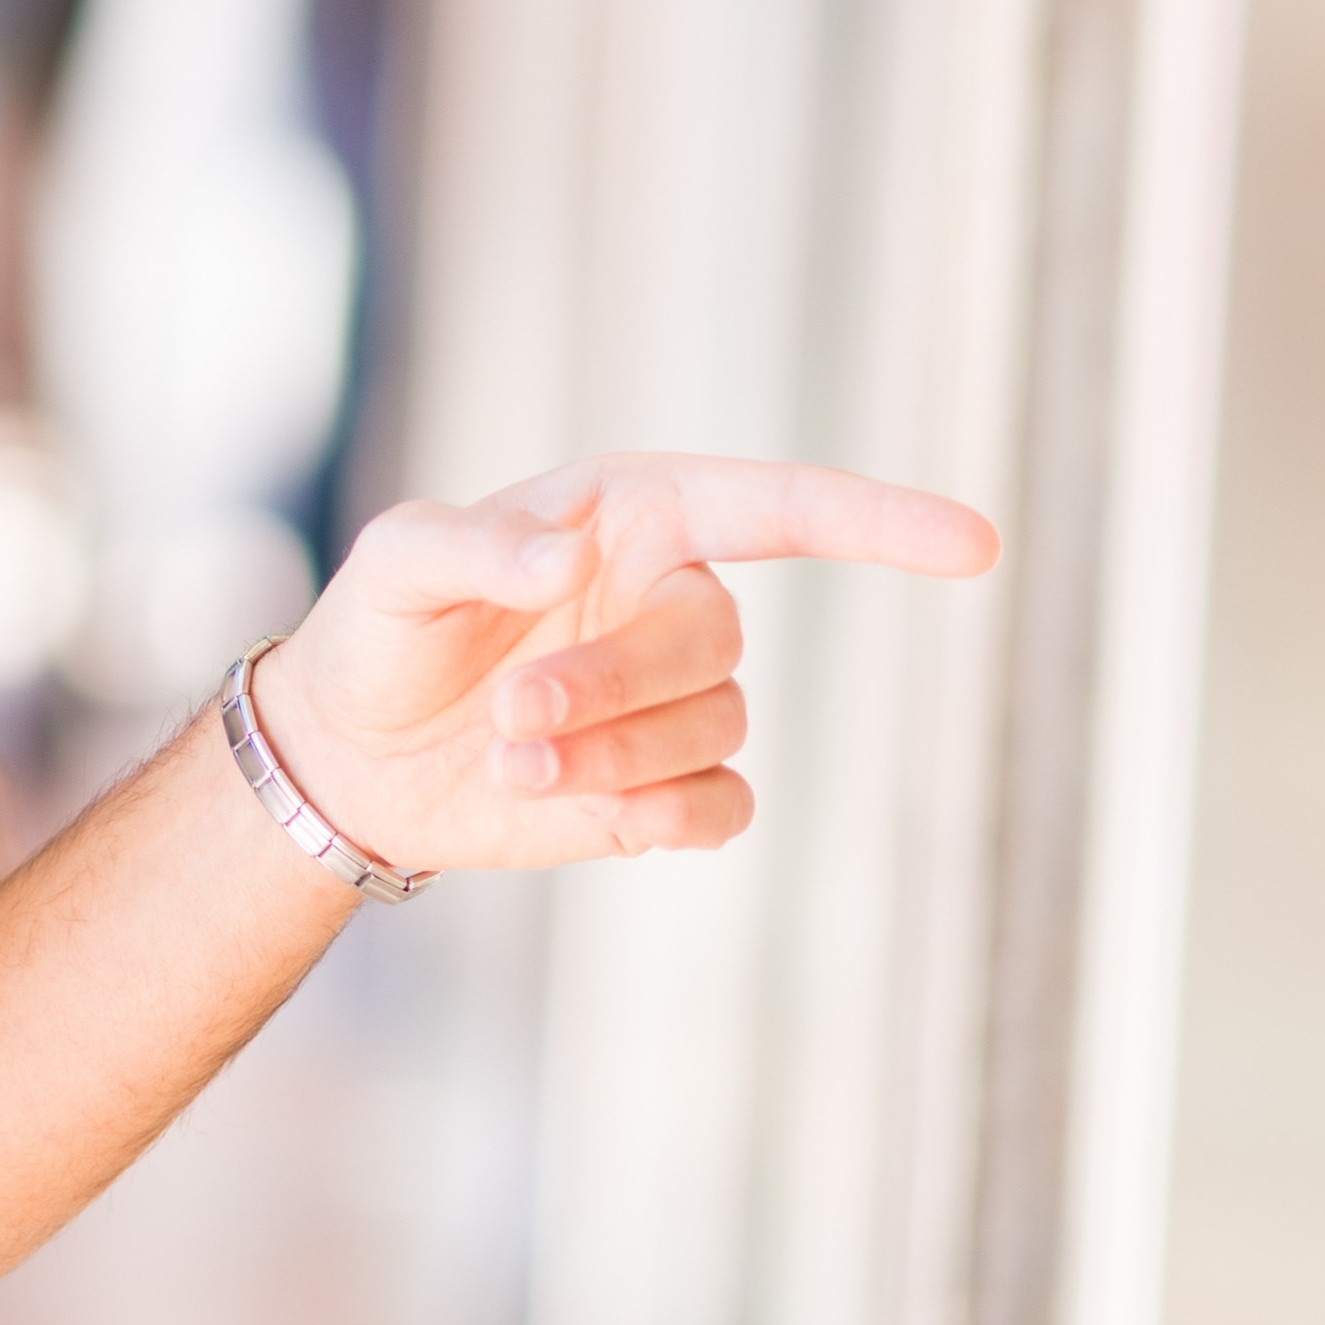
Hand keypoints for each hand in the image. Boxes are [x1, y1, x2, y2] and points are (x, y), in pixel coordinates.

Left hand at [247, 458, 997, 871]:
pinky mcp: (662, 787)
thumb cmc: (381, 628)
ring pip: (717, 727)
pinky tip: (601, 816)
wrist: (351, 753)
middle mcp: (669, 598)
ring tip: (509, 759)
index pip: (778, 507)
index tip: (973, 545)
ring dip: (614, 754)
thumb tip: (573, 560)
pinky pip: (723, 805)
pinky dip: (669, 815)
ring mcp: (673, 698)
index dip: (878, 520)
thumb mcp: (398, 561)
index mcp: (632, 514)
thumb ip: (476, 544)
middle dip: (617, 686)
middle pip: (716, 641)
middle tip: (512, 713)